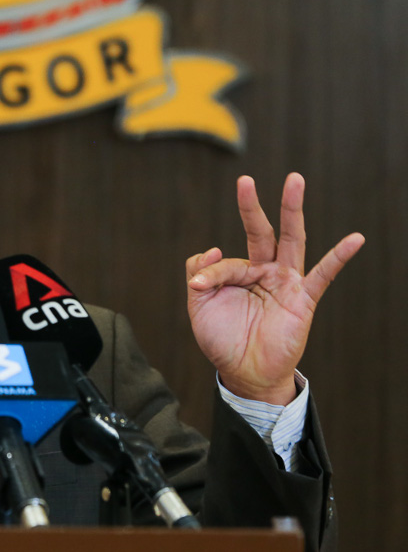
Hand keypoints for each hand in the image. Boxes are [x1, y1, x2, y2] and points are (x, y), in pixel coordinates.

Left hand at [185, 173, 364, 404]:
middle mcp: (265, 272)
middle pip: (261, 232)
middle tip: (245, 180)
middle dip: (252, 207)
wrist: (244, 372)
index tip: (198, 286)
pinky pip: (324, 275)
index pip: (224, 261)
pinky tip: (354, 239)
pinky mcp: (303, 299)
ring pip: (291, 240)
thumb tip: (214, 249)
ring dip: (292, 211)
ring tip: (294, 181)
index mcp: (240, 273)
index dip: (209, 273)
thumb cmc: (222, 339)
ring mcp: (286, 283)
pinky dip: (339, 257)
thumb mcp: (199, 306)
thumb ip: (201, 274)